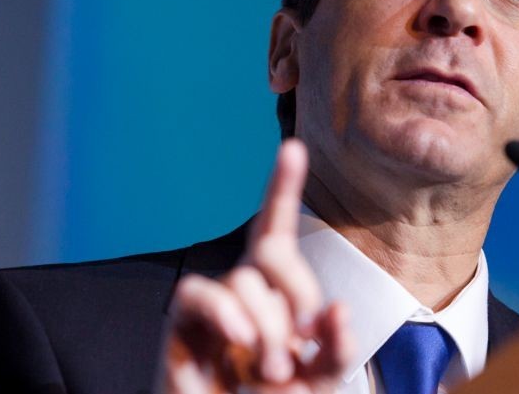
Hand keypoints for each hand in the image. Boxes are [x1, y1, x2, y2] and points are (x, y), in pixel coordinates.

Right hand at [159, 139, 353, 392]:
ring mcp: (212, 305)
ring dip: (268, 326)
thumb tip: (336, 310)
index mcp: (274, 293)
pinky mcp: (183, 325)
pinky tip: (242, 340)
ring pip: (243, 280)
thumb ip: (336, 348)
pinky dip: (225, 312)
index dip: (281, 189)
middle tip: (303, 342)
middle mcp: (241, 290)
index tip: (292, 148)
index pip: (275, 231)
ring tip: (272, 369)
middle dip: (297, 290)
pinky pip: (197, 293)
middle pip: (270, 251)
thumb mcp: (321, 380)